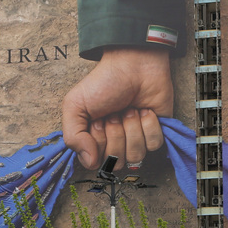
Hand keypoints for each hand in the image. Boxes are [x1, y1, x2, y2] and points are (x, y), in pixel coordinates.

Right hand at [61, 46, 172, 169]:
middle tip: (115, 112)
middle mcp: (115, 142)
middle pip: (118, 161)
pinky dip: (150, 125)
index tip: (98, 120)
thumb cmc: (104, 83)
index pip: (96, 162)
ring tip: (130, 109)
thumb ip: (72, 137)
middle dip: (116, 133)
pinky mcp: (156, 132)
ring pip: (137, 155)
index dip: (98, 141)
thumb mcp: (75, 105)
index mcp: (94, 139)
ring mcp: (136, 138)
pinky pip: (154, 144)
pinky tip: (145, 110)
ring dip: (133, 128)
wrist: (134, 64)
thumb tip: (90, 163)